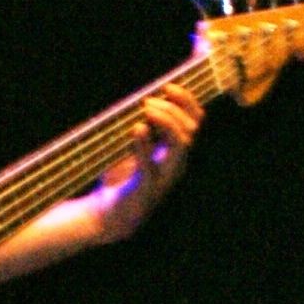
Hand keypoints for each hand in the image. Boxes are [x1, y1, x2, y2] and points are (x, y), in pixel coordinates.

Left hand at [92, 83, 204, 242]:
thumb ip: (146, 130)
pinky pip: (150, 163)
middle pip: (191, 130)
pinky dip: (144, 144)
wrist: (107, 217)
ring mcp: (164, 177)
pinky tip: (137, 129)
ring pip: (181, 144)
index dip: (187, 101)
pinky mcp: (146, 188)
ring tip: (145, 110)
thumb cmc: (121, 180)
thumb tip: (144, 100)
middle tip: (148, 101)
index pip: (196, 122)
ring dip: (166, 122)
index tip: (168, 86)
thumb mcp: (137, 150)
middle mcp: (176, 165)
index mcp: (176, 154)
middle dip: (173, 109)